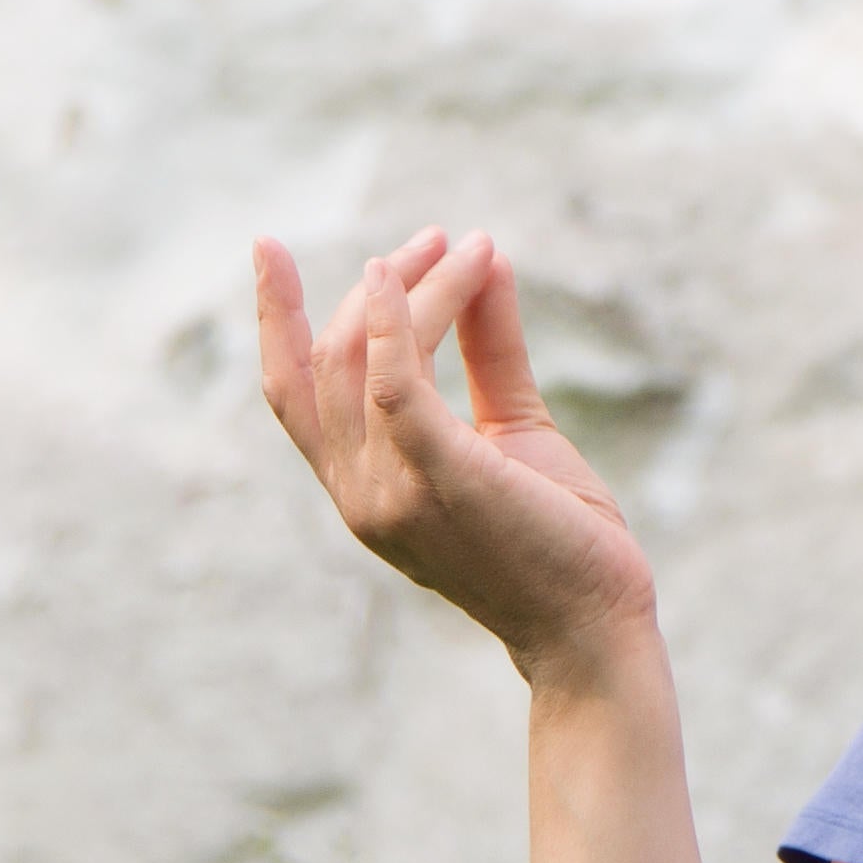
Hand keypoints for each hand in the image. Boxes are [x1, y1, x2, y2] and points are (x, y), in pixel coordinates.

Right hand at [251, 227, 662, 686]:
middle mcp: (359, 494)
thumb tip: (487, 258)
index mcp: (362, 488)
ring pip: (365, 356)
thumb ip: (490, 349)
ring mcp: (390, 492)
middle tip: (443, 240)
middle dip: (380, 285)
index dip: (272, 317)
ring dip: (415, 287)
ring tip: (469, 246)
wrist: (595, 623)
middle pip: (328, 359)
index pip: (291, 392)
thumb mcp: (512, 426)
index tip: (267, 247)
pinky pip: (395, 383)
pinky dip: (396, 320)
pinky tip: (414, 271)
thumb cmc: (556, 534)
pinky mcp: (439, 478)